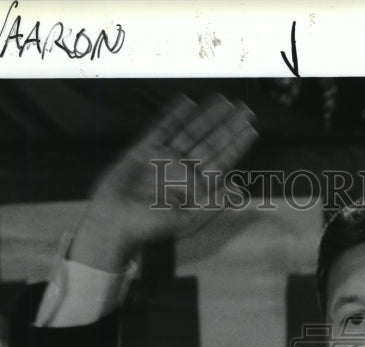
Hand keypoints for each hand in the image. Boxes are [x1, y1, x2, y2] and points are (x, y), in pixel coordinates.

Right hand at [69, 94, 256, 271]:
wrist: (113, 223)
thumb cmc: (150, 228)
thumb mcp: (187, 221)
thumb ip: (212, 205)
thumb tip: (237, 191)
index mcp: (197, 187)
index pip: (223, 161)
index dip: (237, 144)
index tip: (251, 128)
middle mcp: (184, 170)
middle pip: (211, 142)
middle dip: (228, 125)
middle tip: (245, 108)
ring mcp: (165, 158)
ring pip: (191, 132)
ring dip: (207, 116)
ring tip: (224, 100)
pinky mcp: (144, 150)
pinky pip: (163, 127)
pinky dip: (174, 115)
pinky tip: (187, 102)